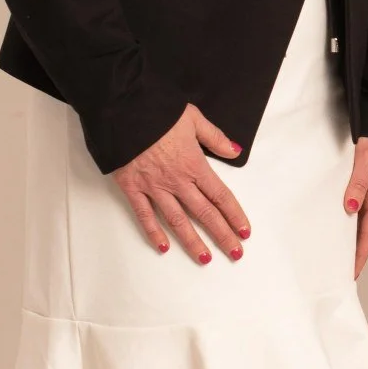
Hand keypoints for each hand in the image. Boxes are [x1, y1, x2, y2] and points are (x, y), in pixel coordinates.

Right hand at [113, 105, 249, 263]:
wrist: (123, 109)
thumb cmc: (158, 112)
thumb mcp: (194, 118)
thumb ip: (215, 137)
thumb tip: (235, 150)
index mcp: (194, 164)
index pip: (220, 195)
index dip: (234, 215)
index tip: (244, 232)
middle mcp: (177, 180)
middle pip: (204, 213)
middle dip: (222, 235)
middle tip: (235, 253)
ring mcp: (154, 187)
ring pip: (177, 220)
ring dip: (192, 241)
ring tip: (204, 258)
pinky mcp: (132, 188)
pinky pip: (144, 215)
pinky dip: (153, 232)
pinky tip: (163, 247)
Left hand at [345, 136, 367, 277]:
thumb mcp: (366, 160)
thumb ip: (358, 183)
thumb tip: (351, 207)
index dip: (360, 254)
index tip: (352, 271)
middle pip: (366, 235)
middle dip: (357, 255)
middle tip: (344, 274)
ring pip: (361, 226)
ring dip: (353, 243)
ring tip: (341, 259)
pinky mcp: (365, 189)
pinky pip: (357, 214)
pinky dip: (350, 226)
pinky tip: (341, 231)